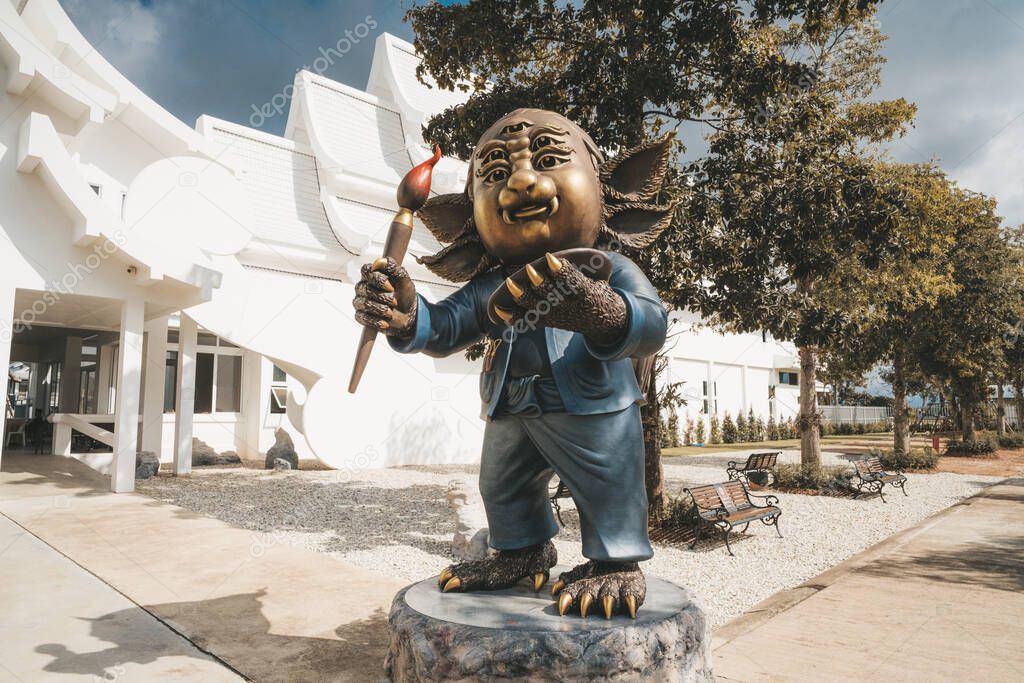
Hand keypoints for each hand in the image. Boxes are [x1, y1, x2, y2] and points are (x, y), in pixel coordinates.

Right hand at [353, 257, 416, 336]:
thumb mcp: (404, 280)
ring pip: (364, 304)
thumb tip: (381, 261)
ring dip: (380, 309)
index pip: (366, 270)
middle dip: (382, 297)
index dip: (377, 279)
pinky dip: (376, 321)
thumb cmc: (404, 295)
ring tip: (391, 313)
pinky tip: (385, 322)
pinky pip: (363, 318)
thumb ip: (394, 269)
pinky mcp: (360, 316)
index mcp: (372, 275)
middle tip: (395, 302)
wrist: (407, 315)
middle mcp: (363, 286)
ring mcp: (360, 301)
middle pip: (365, 289)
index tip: (390, 287)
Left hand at [497, 253, 626, 345]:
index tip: (550, 258)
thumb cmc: (597, 290)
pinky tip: (498, 308)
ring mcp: (556, 316)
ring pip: (536, 307)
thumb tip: (564, 243)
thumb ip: (582, 264)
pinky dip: (511, 316)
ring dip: (522, 295)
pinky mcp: (547, 322)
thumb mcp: (599, 277)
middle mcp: (569, 307)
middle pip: (551, 295)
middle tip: (528, 268)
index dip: (560, 270)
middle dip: (539, 282)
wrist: (603, 322)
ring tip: (510, 283)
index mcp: (585, 293)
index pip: (572, 281)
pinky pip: (526, 320)